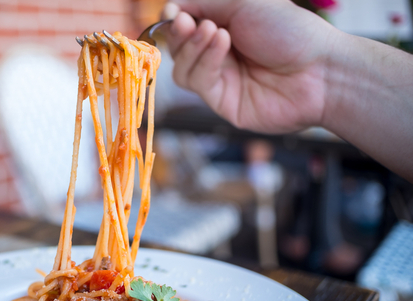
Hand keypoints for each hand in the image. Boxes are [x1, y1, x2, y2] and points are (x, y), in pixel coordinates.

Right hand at [163, 0, 337, 132]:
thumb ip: (204, 2)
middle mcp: (220, 54)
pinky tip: (222, 45)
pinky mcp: (221, 102)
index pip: (185, 24)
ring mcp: (220, 79)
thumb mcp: (244, 2)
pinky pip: (197, 82)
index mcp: (226, 26)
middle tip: (189, 22)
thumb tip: (169, 9)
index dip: (175, 18)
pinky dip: (205, 61)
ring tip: (213, 32)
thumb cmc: (290, 31)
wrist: (319, 70)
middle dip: (180, 33)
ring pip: (181, 68)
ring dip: (192, 47)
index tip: (173, 11)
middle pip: (177, 48)